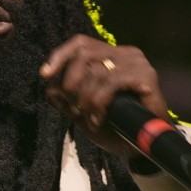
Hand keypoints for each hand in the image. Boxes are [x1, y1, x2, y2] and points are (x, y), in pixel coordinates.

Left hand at [39, 35, 169, 157]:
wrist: (142, 147)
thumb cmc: (115, 126)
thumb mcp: (82, 111)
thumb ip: (64, 97)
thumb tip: (48, 82)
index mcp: (110, 55)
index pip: (80, 43)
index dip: (60, 55)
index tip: (45, 74)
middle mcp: (124, 53)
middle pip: (84, 54)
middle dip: (71, 83)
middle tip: (75, 109)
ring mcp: (136, 62)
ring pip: (96, 71)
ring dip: (85, 100)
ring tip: (88, 119)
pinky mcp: (146, 75)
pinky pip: (111, 83)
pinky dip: (98, 103)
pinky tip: (98, 119)